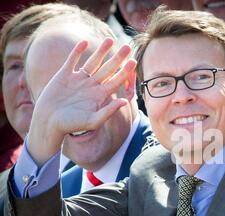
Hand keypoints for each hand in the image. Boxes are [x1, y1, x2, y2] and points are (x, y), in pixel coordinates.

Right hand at [27, 38, 136, 165]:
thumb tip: (125, 101)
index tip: (133, 62)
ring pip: (93, 62)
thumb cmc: (72, 125)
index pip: (115, 81)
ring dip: (101, 51)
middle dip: (117, 58)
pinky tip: (84, 42)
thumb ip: (109, 111)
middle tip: (128, 47)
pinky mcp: (64, 75)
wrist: (49, 121)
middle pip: (107, 69)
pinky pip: (73, 60)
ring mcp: (78, 79)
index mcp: (100, 95)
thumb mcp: (93, 121)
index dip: (125, 72)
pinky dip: (77, 51)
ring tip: (110, 40)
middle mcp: (91, 86)